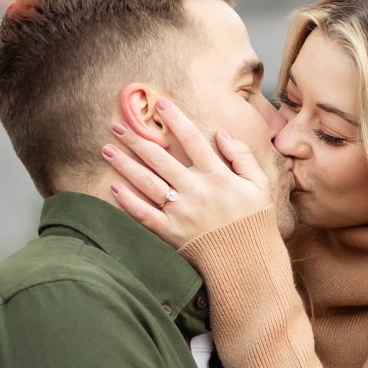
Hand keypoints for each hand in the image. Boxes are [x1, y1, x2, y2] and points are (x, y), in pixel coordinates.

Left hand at [104, 96, 276, 245]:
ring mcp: (180, 212)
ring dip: (125, 164)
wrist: (248, 263)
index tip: (160, 104)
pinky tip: (113, 187)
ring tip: (107, 149)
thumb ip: (242, 155)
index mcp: (217, 175)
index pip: (192, 139)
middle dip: (136, 139)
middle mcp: (195, 190)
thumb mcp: (260, 184)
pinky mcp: (170, 232)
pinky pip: (144, 215)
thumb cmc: (255, 222)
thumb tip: (222, 132)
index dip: (175, 120)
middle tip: (116, 125)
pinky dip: (128, 202)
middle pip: (160, 158)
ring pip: (147, 182)